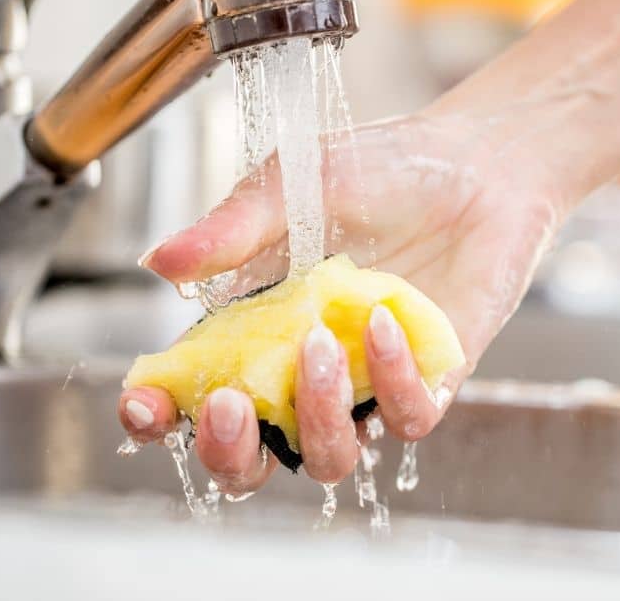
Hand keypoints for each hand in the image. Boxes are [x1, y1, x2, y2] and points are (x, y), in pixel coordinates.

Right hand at [118, 113, 560, 492]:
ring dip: (315, 419)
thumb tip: (157, 262)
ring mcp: (367, 382)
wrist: (477, 164)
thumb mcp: (292, 186)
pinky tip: (384, 321)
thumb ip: (230, 228)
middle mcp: (307, 368)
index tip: (142, 405)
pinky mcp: (431, 380)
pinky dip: (391, 381)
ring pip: (328, 456)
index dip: (160, 414)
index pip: (195, 390)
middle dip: (228, 451)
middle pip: (253, 455)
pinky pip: (405, 417)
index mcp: (256, 326)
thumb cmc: (380, 169)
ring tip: (318, 347)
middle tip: (228, 405)